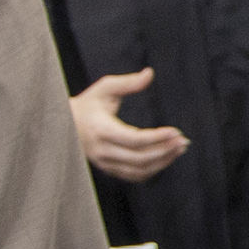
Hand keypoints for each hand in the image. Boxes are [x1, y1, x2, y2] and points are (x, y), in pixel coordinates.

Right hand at [72, 68, 189, 181]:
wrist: (65, 125)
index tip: (176, 131)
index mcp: (101, 130)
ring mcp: (104, 162)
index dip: (157, 138)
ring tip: (179, 149)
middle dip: (165, 151)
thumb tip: (149, 73)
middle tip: (184, 141)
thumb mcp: (104, 88)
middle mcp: (102, 150)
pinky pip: (133, 176)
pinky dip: (152, 170)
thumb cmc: (87, 104)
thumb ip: (128, 82)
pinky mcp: (108, 169)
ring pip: (138, 170)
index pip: (134, 139)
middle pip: (139, 158)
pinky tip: (166, 158)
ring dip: (163, 162)